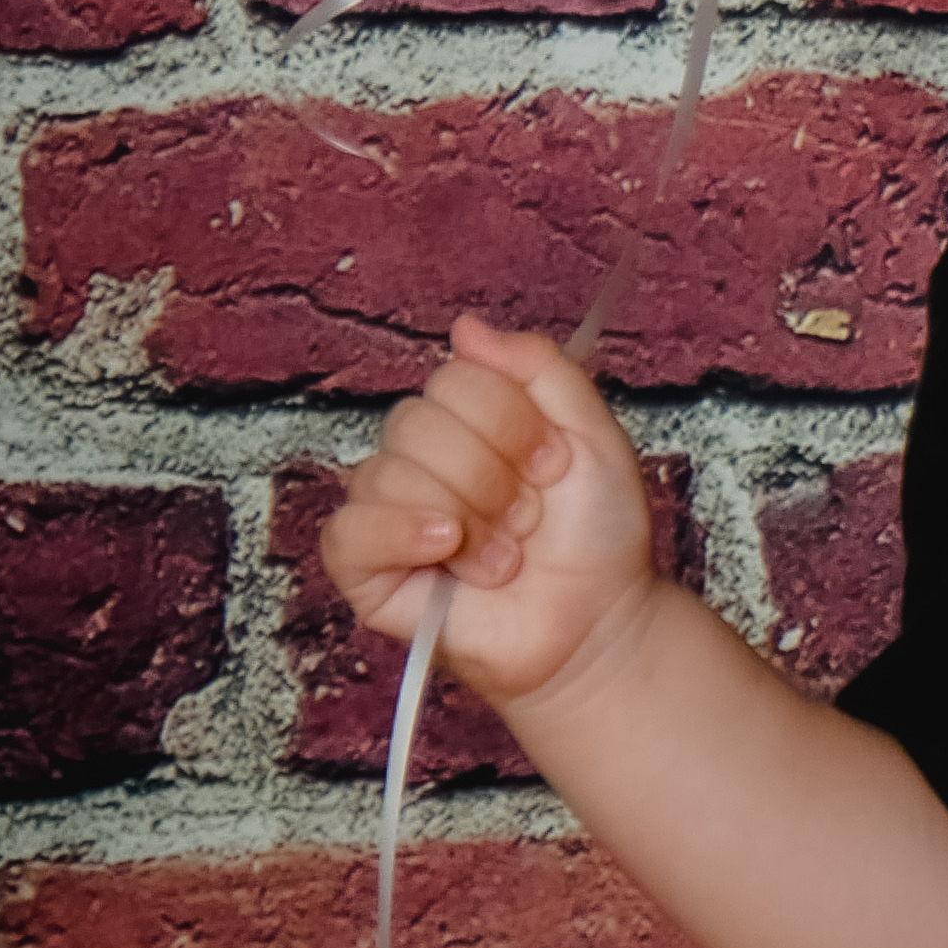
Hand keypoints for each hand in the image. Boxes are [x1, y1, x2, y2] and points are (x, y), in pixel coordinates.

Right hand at [320, 312, 659, 708]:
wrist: (597, 621)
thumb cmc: (595, 534)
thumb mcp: (592, 432)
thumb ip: (538, 368)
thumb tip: (466, 327)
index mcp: (469, 420)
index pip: (455, 377)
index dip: (513, 422)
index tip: (554, 463)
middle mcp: (420, 458)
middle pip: (418, 421)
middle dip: (493, 473)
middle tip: (530, 515)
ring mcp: (389, 512)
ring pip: (389, 473)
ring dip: (469, 517)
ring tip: (507, 554)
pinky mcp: (366, 570)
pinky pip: (349, 531)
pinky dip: (403, 533)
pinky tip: (449, 548)